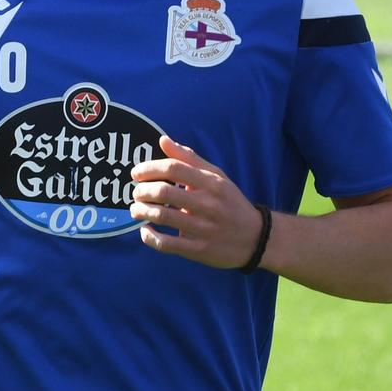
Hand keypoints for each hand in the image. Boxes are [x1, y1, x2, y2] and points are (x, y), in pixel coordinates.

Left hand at [129, 135, 264, 268]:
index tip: (136, 174)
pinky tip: (145, 230)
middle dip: (141, 191)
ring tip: (136, 209)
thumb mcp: (217, 177)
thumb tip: (163, 140)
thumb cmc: (230, 203)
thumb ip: (189, 158)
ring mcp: (204, 228)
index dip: (149, 168)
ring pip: (162, 216)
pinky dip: (150, 237)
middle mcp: (208, 204)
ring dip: (141, 211)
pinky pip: (167, 244)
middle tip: (136, 193)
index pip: (173, 168)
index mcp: (212, 183)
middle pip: (164, 191)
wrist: (256, 238)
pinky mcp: (199, 250)